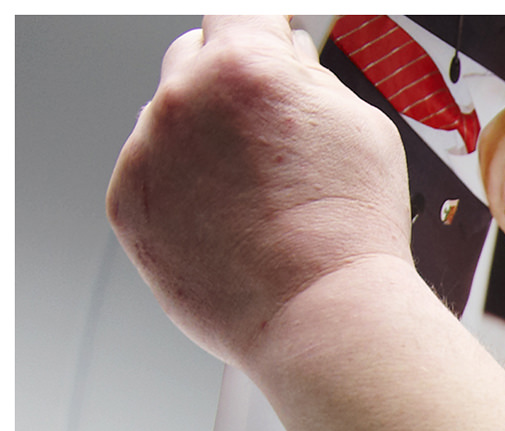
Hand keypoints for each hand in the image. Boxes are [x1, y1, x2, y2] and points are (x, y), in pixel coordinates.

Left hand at [107, 16, 411, 367]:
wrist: (324, 313)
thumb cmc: (352, 230)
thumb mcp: (362, 128)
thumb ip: (312, 81)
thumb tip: (287, 61)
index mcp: (244, 67)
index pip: (238, 12)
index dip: (261, 27)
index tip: (269, 39)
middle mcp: (183, 99)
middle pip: (192, 55)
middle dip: (227, 81)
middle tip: (269, 133)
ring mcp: (147, 152)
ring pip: (169, 121)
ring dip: (202, 140)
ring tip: (254, 197)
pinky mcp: (128, 204)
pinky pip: (150, 176)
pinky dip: (181, 192)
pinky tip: (229, 225)